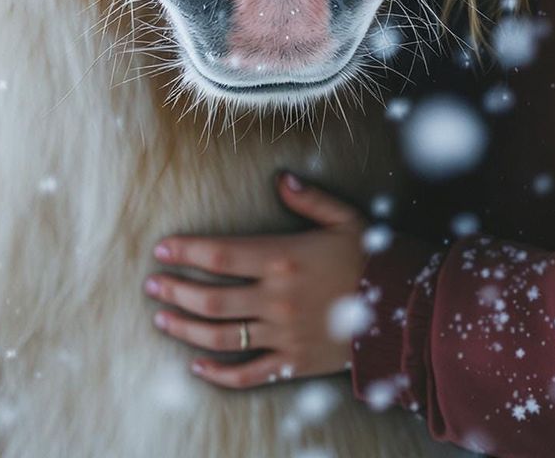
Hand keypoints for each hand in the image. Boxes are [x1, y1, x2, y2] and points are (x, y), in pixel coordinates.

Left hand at [144, 171, 369, 389]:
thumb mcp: (344, 218)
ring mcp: (282, 335)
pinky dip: (218, 375)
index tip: (161, 250)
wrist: (403, 310)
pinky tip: (196, 366)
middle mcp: (276, 299)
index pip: (219, 256)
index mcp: (283, 258)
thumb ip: (309, 198)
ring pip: (220, 336)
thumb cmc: (371, 258)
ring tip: (161, 317)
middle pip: (211, 298)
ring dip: (185, 328)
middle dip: (175, 290)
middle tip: (151, 283)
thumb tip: (281, 179)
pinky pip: (247, 375)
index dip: (186, 253)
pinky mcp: (292, 363)